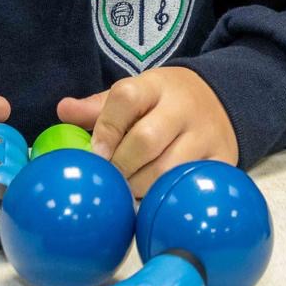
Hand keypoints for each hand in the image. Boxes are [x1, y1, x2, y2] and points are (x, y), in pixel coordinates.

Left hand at [57, 66, 237, 196]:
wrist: (220, 100)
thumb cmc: (164, 103)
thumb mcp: (136, 94)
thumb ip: (99, 107)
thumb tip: (62, 110)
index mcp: (157, 85)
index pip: (126, 97)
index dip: (106, 129)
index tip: (96, 154)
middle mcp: (184, 107)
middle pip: (146, 139)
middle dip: (120, 166)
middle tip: (111, 180)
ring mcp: (206, 134)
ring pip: (167, 169)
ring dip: (140, 187)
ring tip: (129, 192)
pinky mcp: (222, 159)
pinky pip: (190, 184)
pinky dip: (168, 197)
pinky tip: (154, 199)